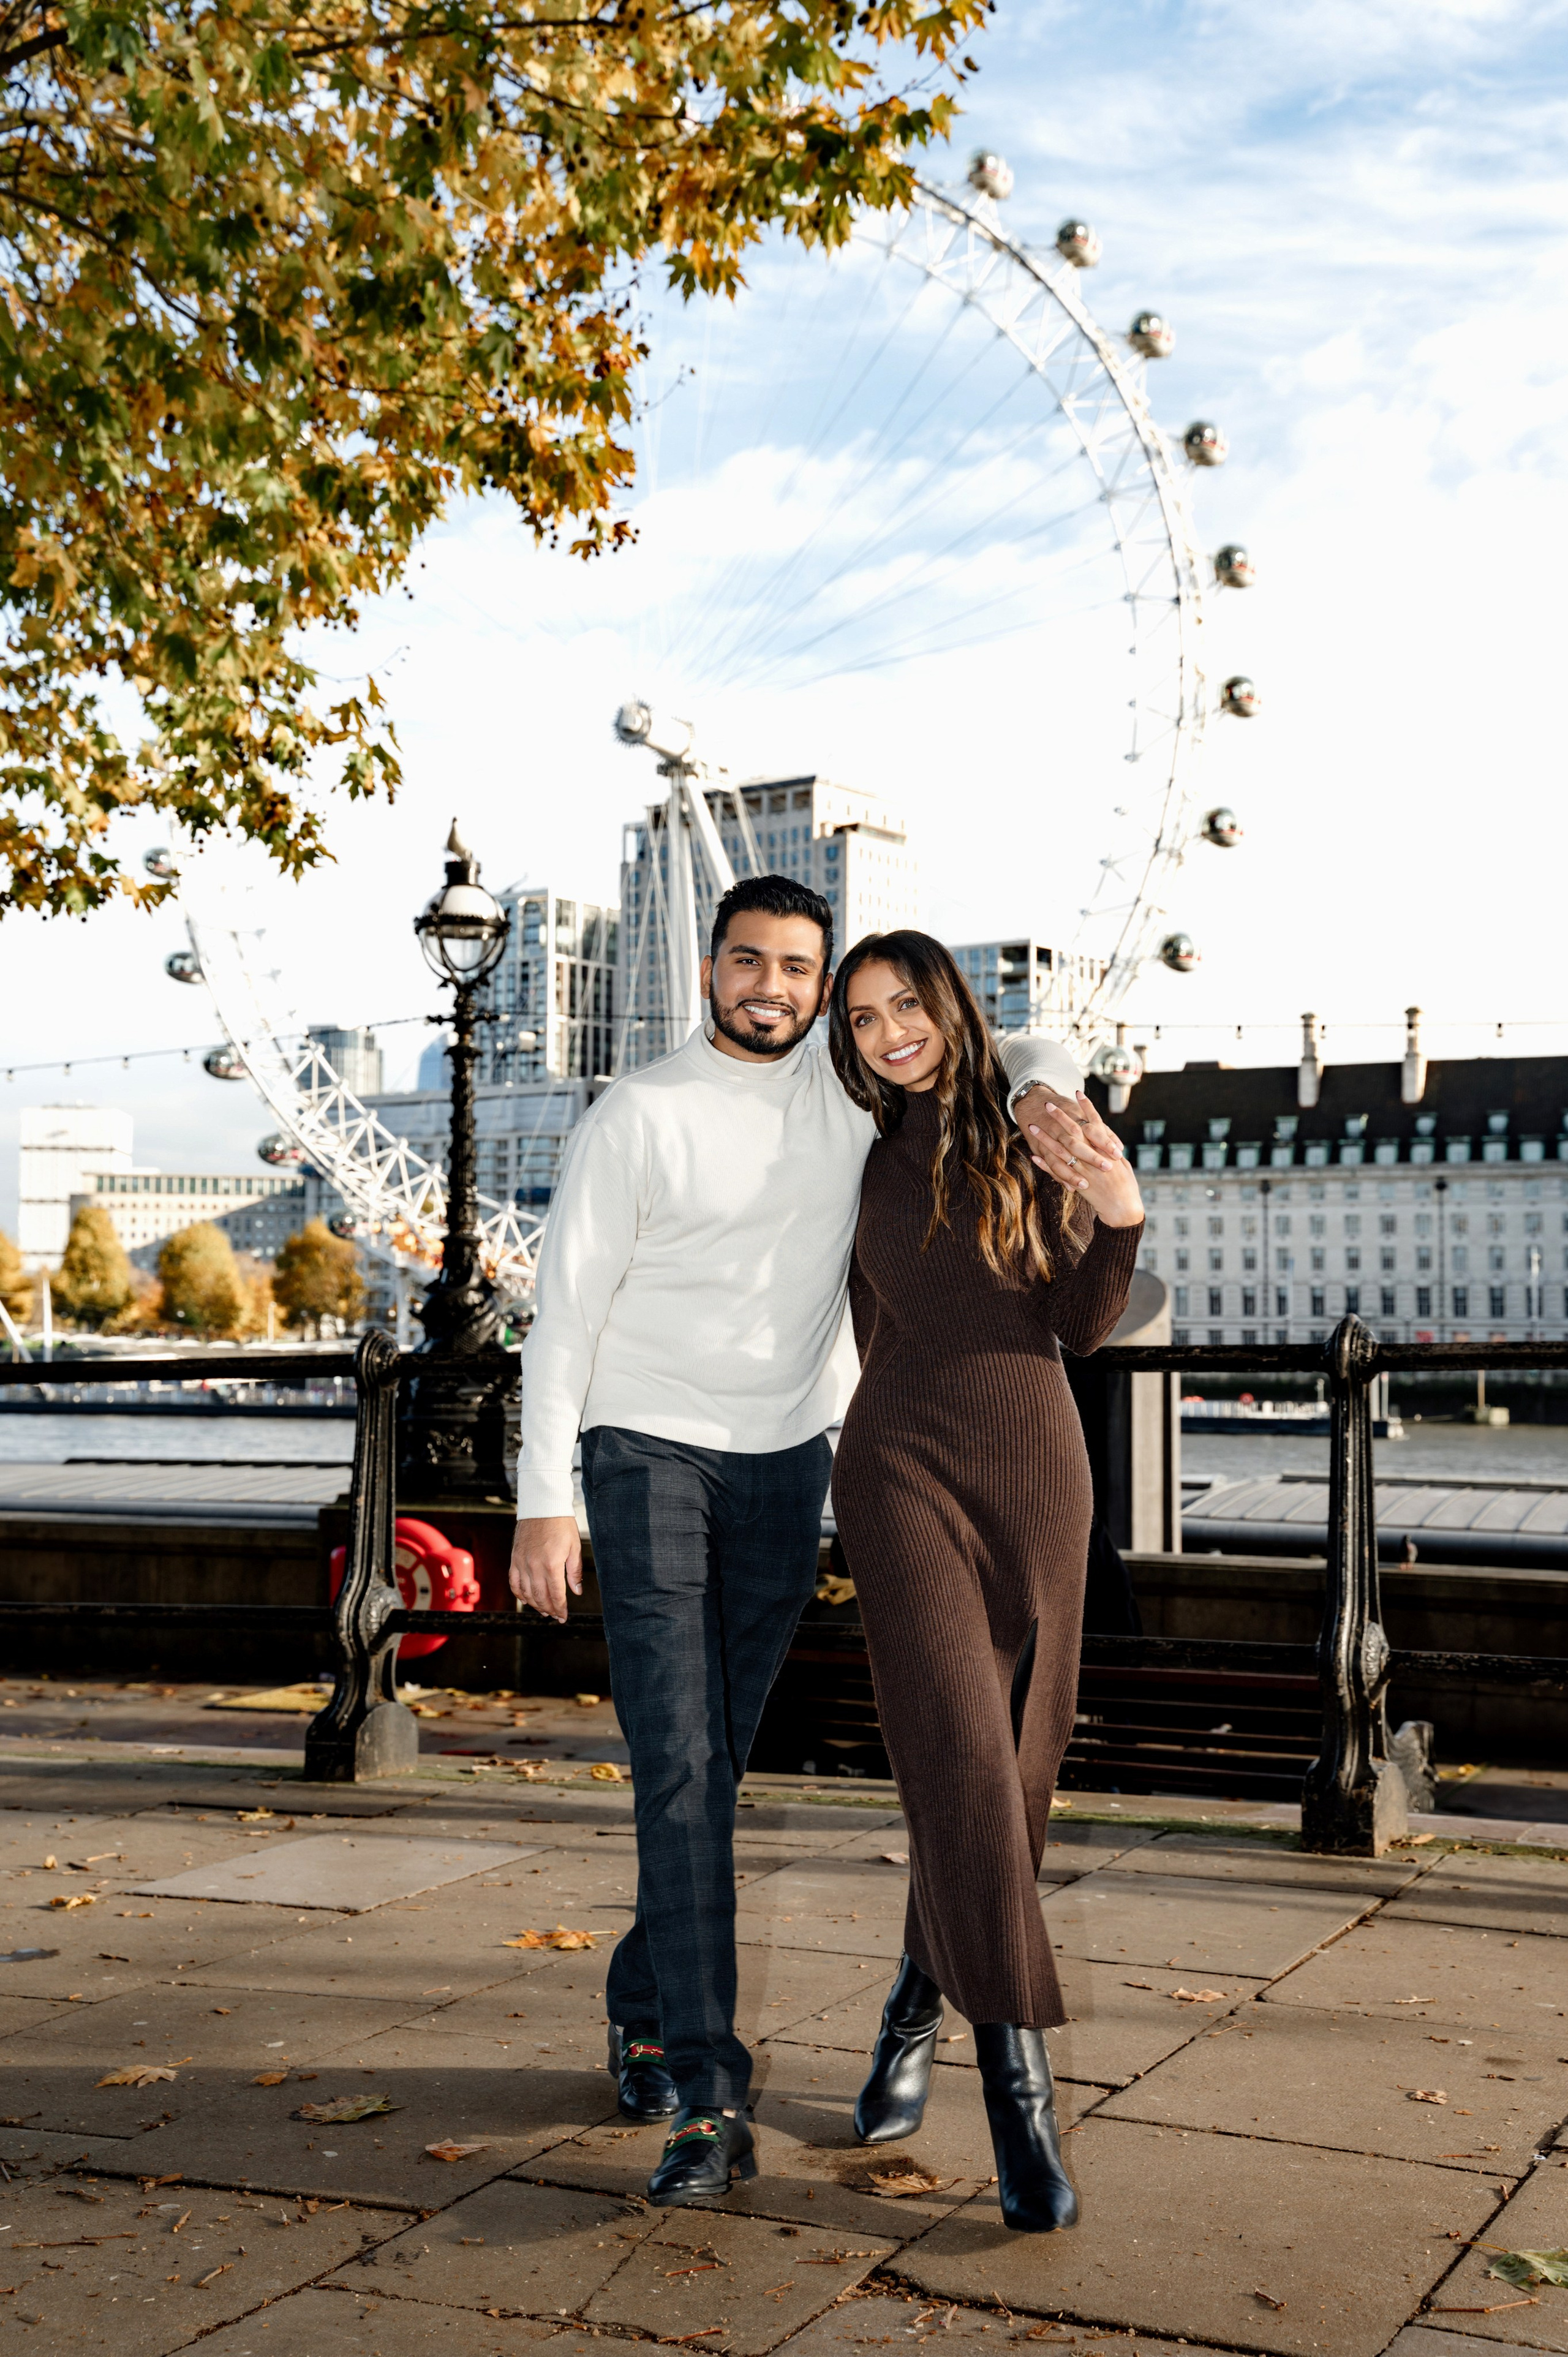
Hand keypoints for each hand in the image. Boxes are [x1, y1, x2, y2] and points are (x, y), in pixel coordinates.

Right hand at [509, 1515, 582, 1623]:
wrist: (542, 1506)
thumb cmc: (561, 1525)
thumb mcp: (574, 1547)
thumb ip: (574, 1572)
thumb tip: (577, 1591)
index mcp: (551, 1565)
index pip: (556, 1595)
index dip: (560, 1609)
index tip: (563, 1617)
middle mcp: (534, 1567)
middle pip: (540, 1597)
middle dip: (549, 1610)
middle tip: (555, 1616)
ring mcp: (521, 1563)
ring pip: (526, 1593)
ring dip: (535, 1605)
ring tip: (544, 1610)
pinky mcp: (514, 1559)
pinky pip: (514, 1583)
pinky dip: (520, 1594)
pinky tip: (527, 1599)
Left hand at [1022, 1087, 1143, 1228]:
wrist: (1123, 1208)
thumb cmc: (1127, 1185)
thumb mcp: (1122, 1163)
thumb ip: (1111, 1150)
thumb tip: (1105, 1137)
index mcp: (1107, 1149)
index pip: (1095, 1122)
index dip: (1086, 1107)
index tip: (1078, 1093)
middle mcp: (1094, 1156)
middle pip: (1074, 1131)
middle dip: (1061, 1117)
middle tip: (1048, 1104)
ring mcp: (1083, 1169)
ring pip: (1060, 1149)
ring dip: (1046, 1137)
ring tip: (1033, 1127)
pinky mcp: (1076, 1181)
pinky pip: (1056, 1171)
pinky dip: (1045, 1163)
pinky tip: (1034, 1154)